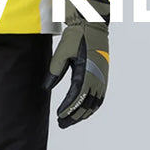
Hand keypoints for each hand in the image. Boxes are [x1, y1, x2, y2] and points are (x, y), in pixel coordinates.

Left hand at [44, 0, 108, 126]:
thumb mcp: (61, 53)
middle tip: (62, 123)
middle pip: (86, 104)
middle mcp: (97, 76)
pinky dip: (92, 107)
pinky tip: (84, 111)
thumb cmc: (76, 37)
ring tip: (71, 120)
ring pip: (95, 103)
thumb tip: (46, 88)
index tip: (59, 116)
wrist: (91, 25)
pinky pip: (100, 97)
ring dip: (83, 114)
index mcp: (86, 71)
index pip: (77, 97)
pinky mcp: (103, 75)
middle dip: (74, 116)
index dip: (68, 109)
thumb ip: (54, 71)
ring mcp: (102, 77)